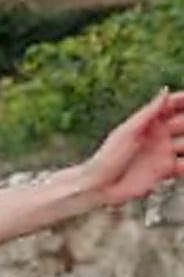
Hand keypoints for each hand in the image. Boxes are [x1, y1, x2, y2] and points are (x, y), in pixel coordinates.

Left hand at [79, 88, 183, 206]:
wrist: (100, 186)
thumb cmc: (109, 156)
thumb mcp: (128, 132)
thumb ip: (149, 113)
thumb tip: (165, 90)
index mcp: (148, 123)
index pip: (171, 106)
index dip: (182, 100)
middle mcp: (158, 136)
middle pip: (183, 124)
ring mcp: (162, 153)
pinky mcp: (165, 171)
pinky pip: (183, 165)